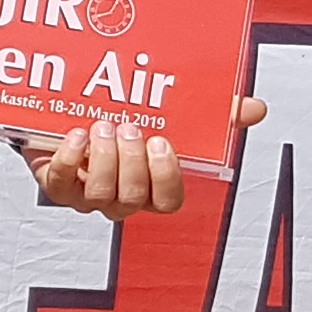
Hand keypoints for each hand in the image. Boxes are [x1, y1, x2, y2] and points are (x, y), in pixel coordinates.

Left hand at [31, 97, 266, 218]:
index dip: (166, 178)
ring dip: (103, 158)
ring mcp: (86, 194)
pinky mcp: (56, 184)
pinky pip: (60, 185)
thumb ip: (213, 114)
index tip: (162, 143)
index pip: (168, 202)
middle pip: (132, 200)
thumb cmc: (123, 118)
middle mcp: (120, 196)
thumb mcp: (171, 113)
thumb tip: (255, 108)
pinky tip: (76, 134)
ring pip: (99, 196)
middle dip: (132, 164)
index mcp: (149, 185)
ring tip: (102, 126)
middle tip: (129, 128)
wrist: (65, 111)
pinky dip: (69, 159)